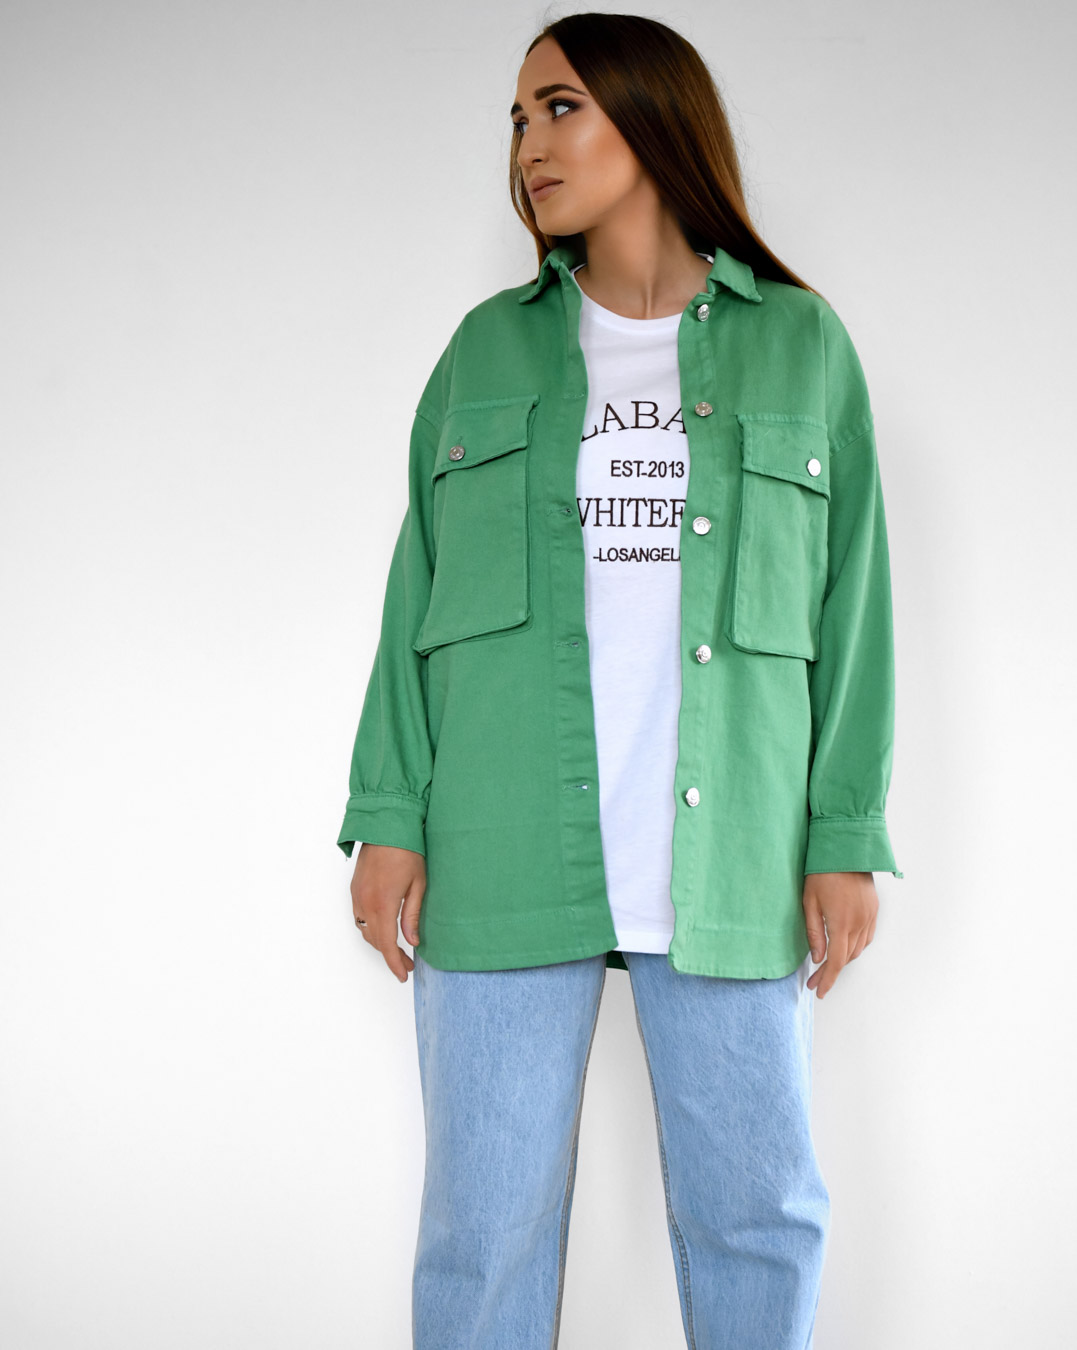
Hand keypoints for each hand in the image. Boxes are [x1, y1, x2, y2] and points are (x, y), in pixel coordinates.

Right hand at [350, 843, 425, 983]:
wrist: (386, 825)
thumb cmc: (407, 851)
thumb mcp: (418, 885)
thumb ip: (412, 916)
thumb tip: (412, 942)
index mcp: (383, 904)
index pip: (386, 944)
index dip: (394, 963)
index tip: (403, 975)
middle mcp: (365, 903)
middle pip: (375, 941)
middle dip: (390, 955)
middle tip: (408, 963)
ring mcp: (357, 896)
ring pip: (365, 930)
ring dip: (380, 942)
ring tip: (398, 948)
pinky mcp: (354, 889)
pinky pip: (360, 917)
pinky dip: (371, 928)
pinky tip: (384, 928)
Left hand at [802, 871, 877, 998]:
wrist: (845, 848)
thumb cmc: (822, 872)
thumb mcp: (809, 902)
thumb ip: (814, 932)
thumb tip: (818, 958)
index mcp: (842, 923)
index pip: (836, 961)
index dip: (827, 979)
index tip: (818, 991)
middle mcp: (860, 923)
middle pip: (847, 958)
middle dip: (831, 972)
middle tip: (814, 980)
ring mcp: (870, 916)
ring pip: (858, 949)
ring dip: (844, 959)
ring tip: (827, 964)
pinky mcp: (874, 909)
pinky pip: (867, 936)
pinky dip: (856, 946)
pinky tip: (844, 946)